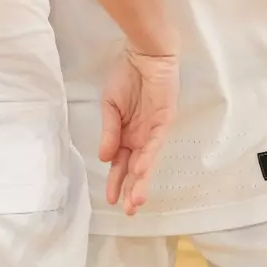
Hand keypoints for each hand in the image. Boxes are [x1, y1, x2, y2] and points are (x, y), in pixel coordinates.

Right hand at [98, 49, 179, 215]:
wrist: (143, 54)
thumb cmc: (125, 75)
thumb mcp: (110, 105)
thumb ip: (109, 131)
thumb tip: (103, 159)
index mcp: (126, 135)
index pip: (121, 164)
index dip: (115, 182)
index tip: (109, 200)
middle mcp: (140, 137)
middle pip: (135, 169)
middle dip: (131, 190)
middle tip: (127, 212)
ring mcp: (153, 130)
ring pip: (148, 161)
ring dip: (142, 181)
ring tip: (135, 200)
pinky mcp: (164, 120)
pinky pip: (155, 142)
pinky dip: (148, 156)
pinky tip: (141, 170)